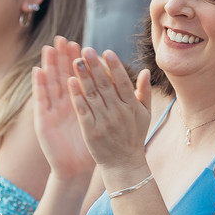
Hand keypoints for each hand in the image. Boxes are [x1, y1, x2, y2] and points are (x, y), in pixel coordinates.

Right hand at [32, 38, 95, 181]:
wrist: (75, 168)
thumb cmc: (89, 144)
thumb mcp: (99, 120)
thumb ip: (105, 102)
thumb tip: (114, 82)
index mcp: (77, 102)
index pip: (77, 77)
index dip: (77, 61)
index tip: (80, 44)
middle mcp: (62, 103)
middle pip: (61, 76)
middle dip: (61, 57)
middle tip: (62, 38)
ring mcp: (51, 110)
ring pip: (50, 84)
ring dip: (48, 66)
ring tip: (49, 48)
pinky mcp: (42, 120)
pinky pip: (41, 100)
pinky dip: (39, 86)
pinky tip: (38, 71)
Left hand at [66, 48, 151, 183]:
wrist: (123, 164)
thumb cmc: (134, 136)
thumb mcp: (145, 115)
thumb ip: (144, 92)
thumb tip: (144, 70)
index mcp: (132, 107)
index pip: (122, 83)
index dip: (115, 67)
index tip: (107, 51)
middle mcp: (118, 113)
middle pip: (105, 86)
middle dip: (95, 66)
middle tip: (86, 49)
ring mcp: (104, 122)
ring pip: (92, 95)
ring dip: (83, 77)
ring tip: (75, 60)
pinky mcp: (91, 131)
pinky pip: (82, 110)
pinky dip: (76, 96)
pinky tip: (70, 82)